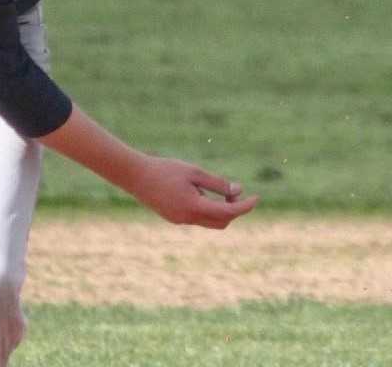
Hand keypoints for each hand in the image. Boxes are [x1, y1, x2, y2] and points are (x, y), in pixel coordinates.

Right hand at [128, 155, 258, 228]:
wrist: (135, 175)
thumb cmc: (165, 169)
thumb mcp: (194, 172)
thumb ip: (217, 183)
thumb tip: (237, 191)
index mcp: (195, 207)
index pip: (229, 212)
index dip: (245, 206)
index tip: (256, 198)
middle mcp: (188, 219)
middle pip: (221, 222)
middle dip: (232, 210)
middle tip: (234, 191)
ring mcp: (179, 221)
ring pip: (208, 221)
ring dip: (218, 209)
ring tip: (213, 189)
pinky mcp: (173, 218)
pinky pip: (196, 218)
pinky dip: (204, 208)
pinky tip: (196, 192)